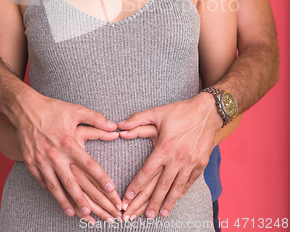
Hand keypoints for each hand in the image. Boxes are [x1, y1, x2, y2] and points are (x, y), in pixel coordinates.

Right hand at [14, 90, 120, 218]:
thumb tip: (114, 126)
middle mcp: (55, 154)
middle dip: (82, 199)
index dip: (101, 177)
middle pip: (71, 182)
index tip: (111, 189)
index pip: (89, 164)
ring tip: (75, 213)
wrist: (25, 109)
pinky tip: (58, 199)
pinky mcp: (30, 162)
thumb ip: (96, 119)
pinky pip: (42, 181)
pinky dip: (51, 192)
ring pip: (54, 186)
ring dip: (65, 201)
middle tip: (92, 212)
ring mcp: (41, 160)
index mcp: (68, 142)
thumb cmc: (53, 109)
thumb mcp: (76, 111)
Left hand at [117, 93, 221, 218]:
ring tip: (159, 214)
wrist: (208, 111)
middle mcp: (177, 157)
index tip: (126, 198)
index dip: (136, 186)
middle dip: (149, 202)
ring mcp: (191, 162)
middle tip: (140, 215)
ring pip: (176, 188)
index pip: (147, 171)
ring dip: (167, 203)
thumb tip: (120, 125)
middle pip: (161, 185)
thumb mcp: (157, 112)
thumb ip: (137, 120)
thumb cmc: (181, 111)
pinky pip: (189, 182)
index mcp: (165, 146)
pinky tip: (175, 200)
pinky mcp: (201, 164)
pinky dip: (181, 193)